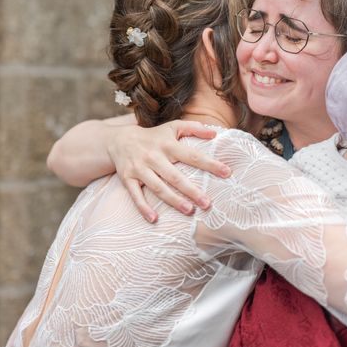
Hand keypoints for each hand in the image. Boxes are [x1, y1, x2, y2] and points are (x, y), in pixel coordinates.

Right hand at [106, 120, 231, 222]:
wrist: (119, 140)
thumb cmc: (153, 136)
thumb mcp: (173, 127)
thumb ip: (194, 128)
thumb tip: (214, 134)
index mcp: (168, 145)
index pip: (192, 155)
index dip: (210, 164)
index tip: (227, 172)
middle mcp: (154, 157)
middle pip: (175, 176)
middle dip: (191, 190)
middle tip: (207, 203)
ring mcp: (140, 169)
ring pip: (158, 187)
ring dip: (173, 200)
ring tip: (189, 211)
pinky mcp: (127, 179)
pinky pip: (135, 195)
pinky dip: (143, 207)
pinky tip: (154, 219)